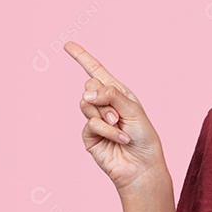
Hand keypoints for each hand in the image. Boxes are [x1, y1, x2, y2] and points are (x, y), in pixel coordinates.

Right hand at [65, 41, 164, 192]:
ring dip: (105, 115)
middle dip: (102, 96)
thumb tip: (86, 91)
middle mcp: (105, 104)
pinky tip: (119, 139)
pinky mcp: (89, 136)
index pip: (97, 71)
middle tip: (117, 114)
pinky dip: (106, 131)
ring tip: (119, 126)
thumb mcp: (133, 110)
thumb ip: (111, 95)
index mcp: (118, 93)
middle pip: (89, 85)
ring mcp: (95, 119)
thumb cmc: (144, 137)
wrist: (142, 165)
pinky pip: (90, 123)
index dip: (82, 57)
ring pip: (85, 104)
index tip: (67, 45)